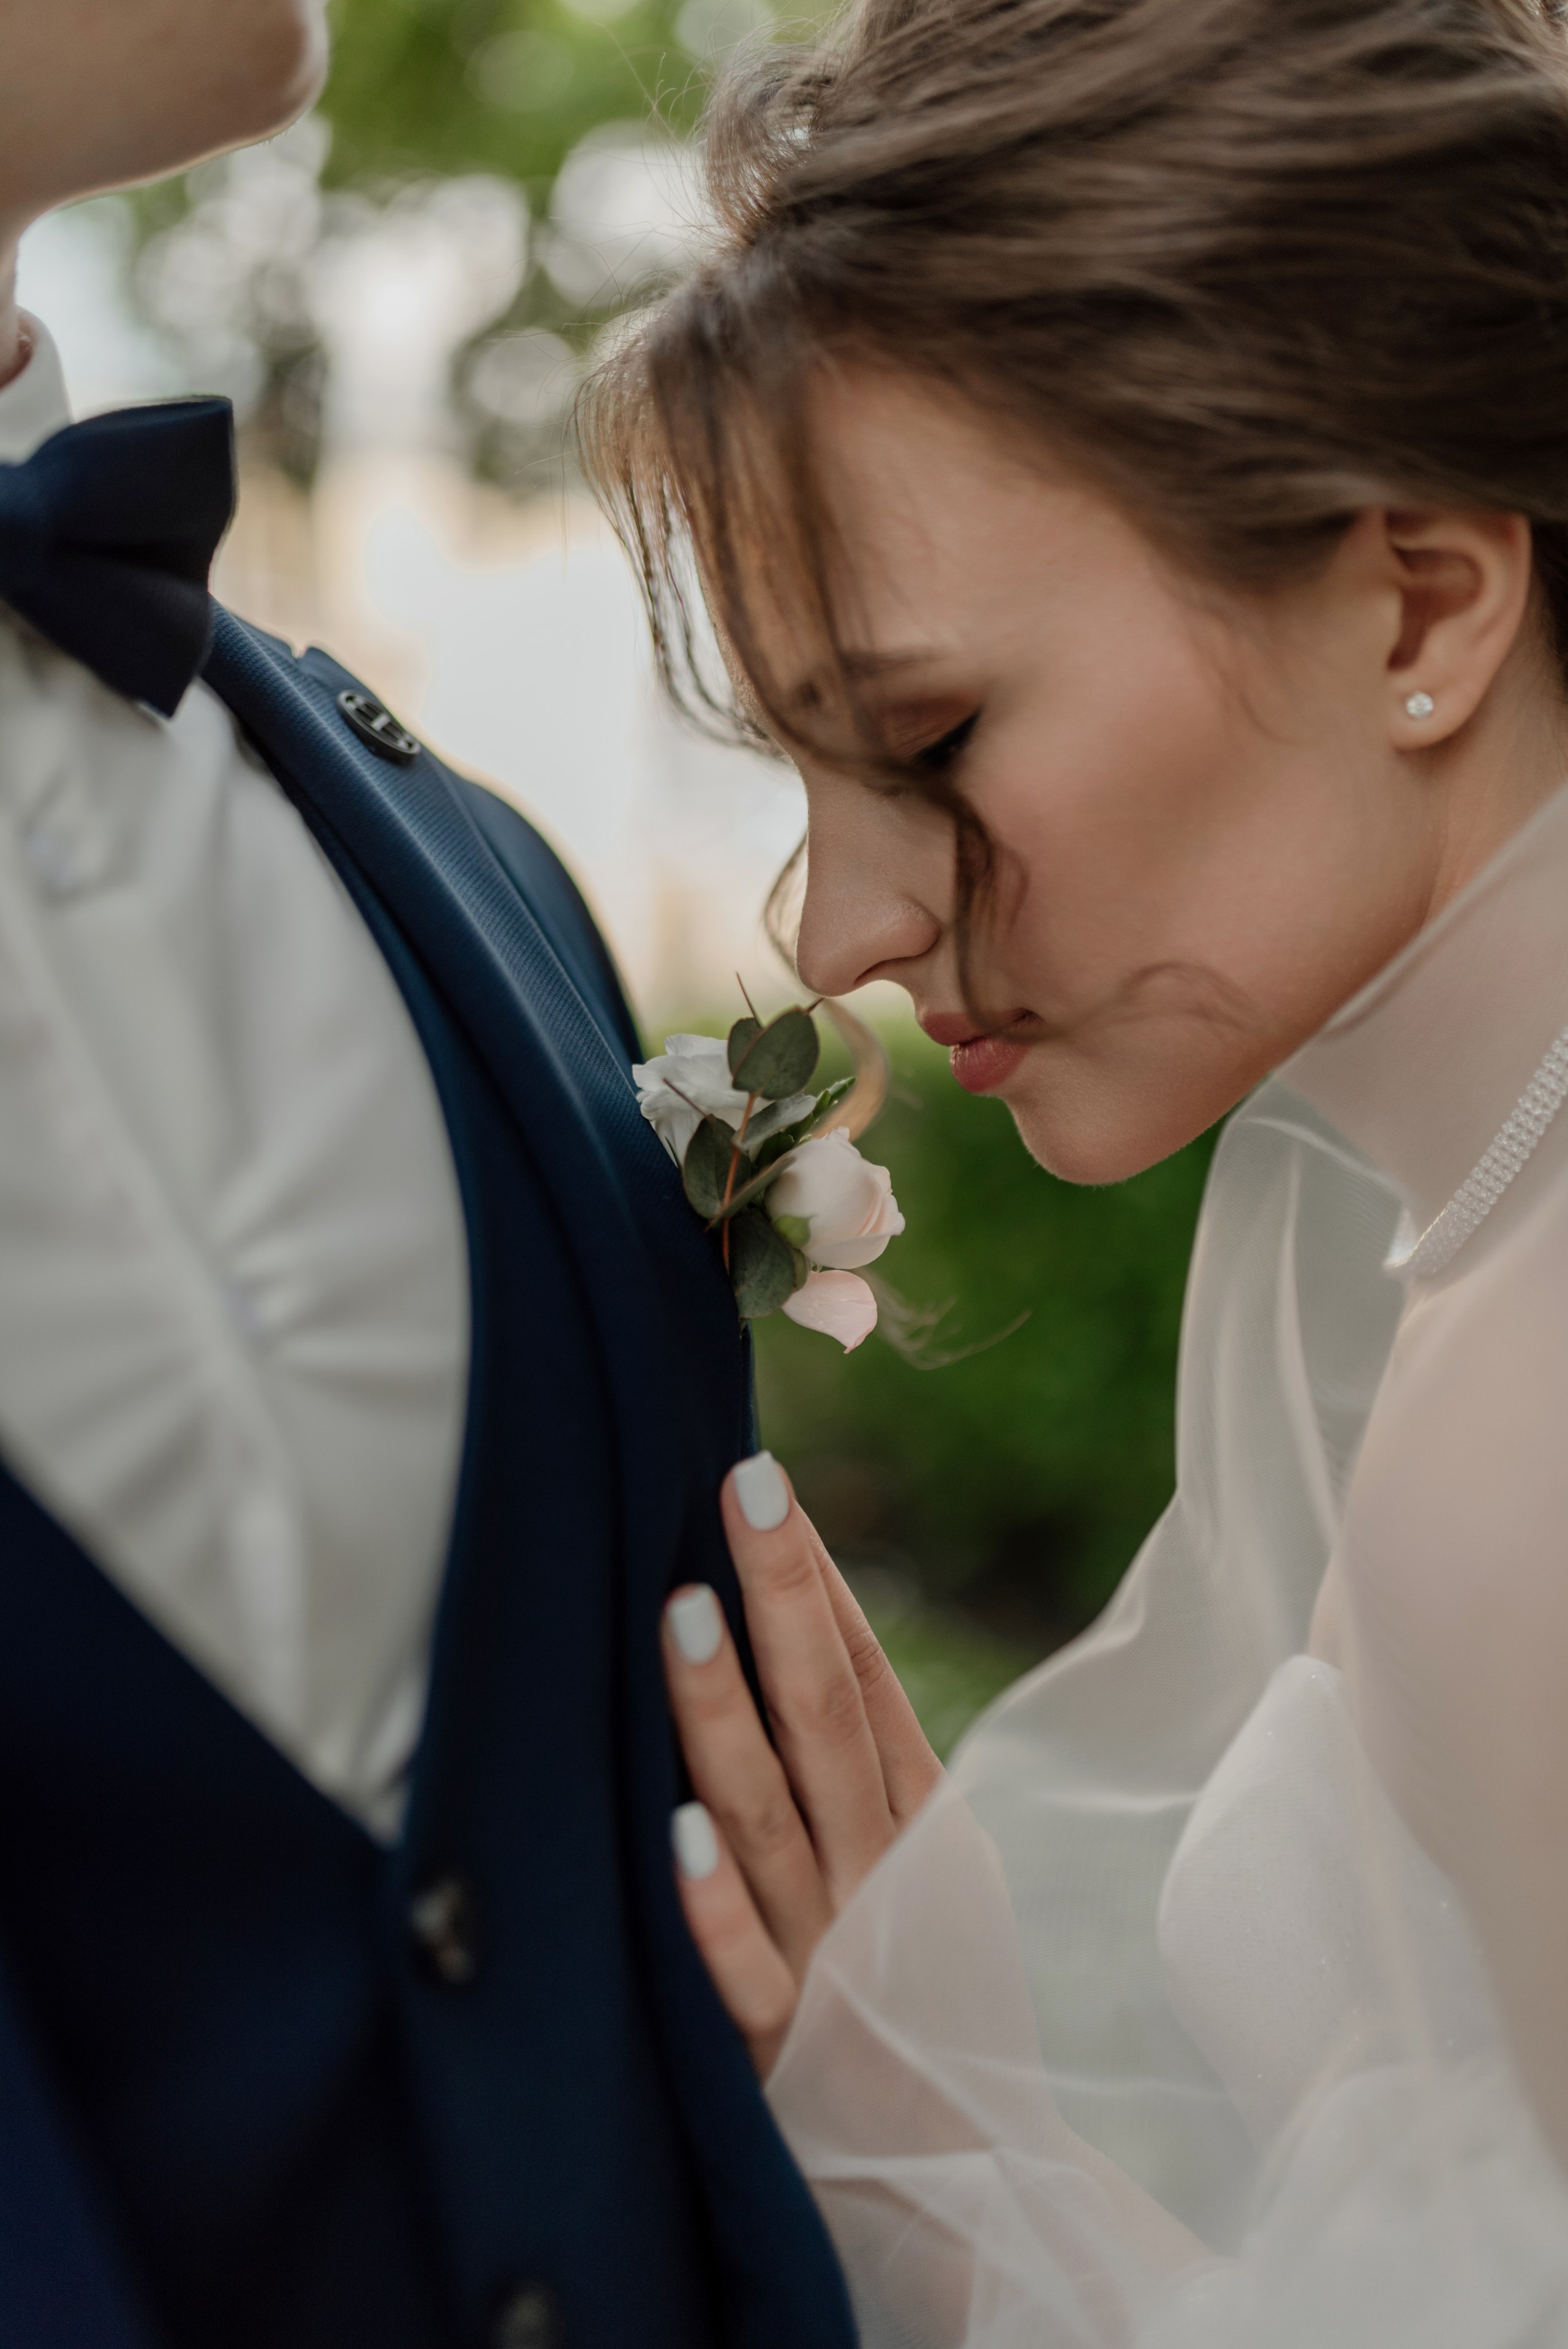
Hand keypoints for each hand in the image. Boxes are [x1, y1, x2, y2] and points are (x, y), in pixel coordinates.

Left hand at [662, 1450, 942, 2076]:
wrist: (972, 2175)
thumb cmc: (922, 1989)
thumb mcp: (920, 1865)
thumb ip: (857, 1764)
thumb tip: (781, 1628)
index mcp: (917, 1817)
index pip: (861, 1674)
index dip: (814, 1578)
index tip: (760, 1479)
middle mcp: (880, 1868)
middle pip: (825, 1716)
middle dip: (783, 1600)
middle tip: (741, 1491)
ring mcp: (837, 1955)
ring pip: (771, 1817)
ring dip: (725, 1720)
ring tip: (682, 1615)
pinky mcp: (789, 2048)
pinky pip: (746, 1972)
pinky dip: (715, 1909)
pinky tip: (677, 1839)